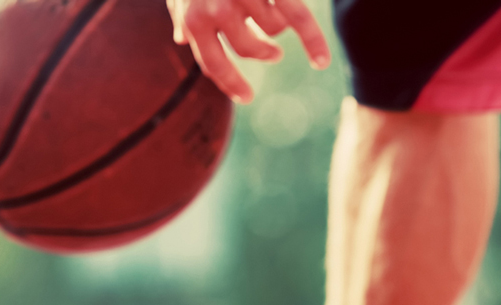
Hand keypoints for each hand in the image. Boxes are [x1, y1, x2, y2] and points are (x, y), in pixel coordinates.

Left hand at [167, 0, 330, 103]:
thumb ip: (180, 14)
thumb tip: (181, 42)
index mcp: (193, 19)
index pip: (214, 66)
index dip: (231, 84)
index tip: (246, 96)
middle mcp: (217, 12)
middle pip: (251, 49)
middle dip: (263, 51)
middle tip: (272, 52)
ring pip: (273, 29)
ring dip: (276, 24)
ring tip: (274, 13)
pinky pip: (297, 20)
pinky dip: (313, 42)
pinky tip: (320, 60)